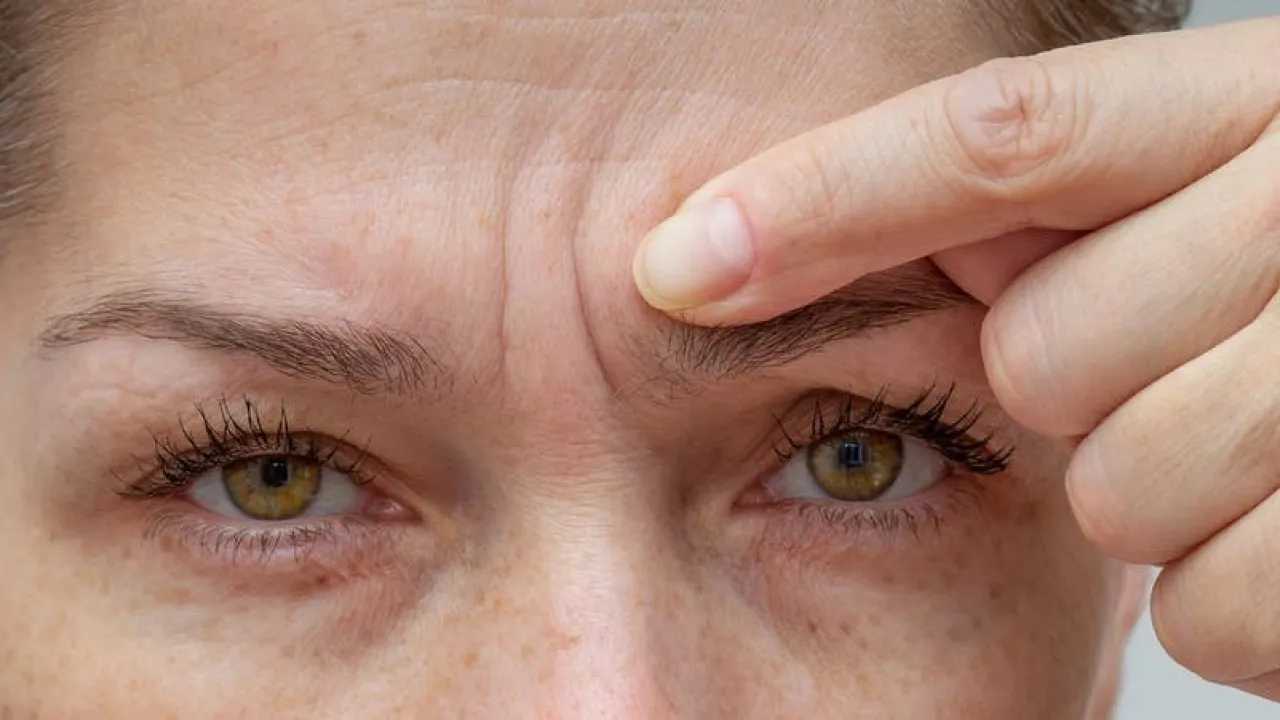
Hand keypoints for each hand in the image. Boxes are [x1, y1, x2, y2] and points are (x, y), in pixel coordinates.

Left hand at [631, 17, 1279, 698]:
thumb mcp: (1215, 197)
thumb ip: (1064, 202)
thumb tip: (823, 252)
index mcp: (1264, 108)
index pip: (1004, 137)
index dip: (821, 200)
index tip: (668, 265)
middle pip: (1045, 353)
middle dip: (1081, 383)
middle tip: (1186, 364)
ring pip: (1123, 487)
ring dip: (1164, 492)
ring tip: (1265, 446)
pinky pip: (1214, 605)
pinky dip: (1243, 594)